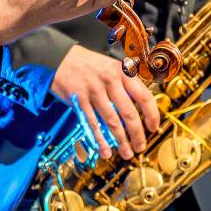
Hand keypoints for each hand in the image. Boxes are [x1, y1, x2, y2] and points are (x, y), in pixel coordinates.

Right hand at [49, 44, 160, 160]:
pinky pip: (92, 123)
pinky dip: (100, 139)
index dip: (152, 114)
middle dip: (137, 134)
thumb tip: (139, 108)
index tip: (153, 127)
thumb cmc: (86, 63)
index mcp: (121, 71)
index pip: (143, 96)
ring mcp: (93, 91)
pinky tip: (106, 150)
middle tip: (140, 147)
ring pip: (112, 121)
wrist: (57, 57)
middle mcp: (109, 80)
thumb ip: (125, 83)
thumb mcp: (110, 65)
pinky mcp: (79, 100)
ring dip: (121, 140)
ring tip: (126, 153)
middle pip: (129, 113)